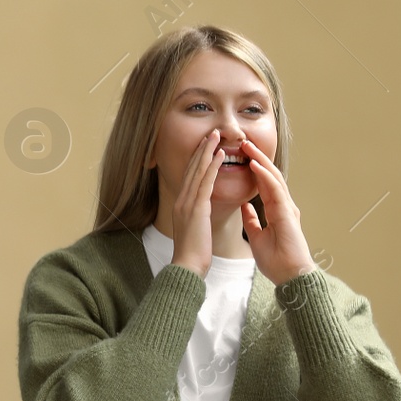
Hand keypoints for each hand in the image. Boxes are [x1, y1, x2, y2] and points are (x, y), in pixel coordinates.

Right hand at [168, 129, 222, 277]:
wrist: (187, 267)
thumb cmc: (193, 255)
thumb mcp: (193, 232)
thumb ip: (196, 220)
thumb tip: (200, 217)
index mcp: (181, 206)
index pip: (189, 178)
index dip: (197, 160)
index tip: (205, 147)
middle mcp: (181, 201)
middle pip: (191, 169)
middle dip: (201, 150)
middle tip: (210, 134)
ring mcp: (187, 203)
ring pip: (197, 171)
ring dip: (207, 151)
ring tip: (216, 136)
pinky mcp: (196, 208)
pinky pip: (205, 182)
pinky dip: (212, 166)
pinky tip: (219, 154)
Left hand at [236, 138, 317, 284]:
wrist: (289, 276)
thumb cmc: (276, 261)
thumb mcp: (258, 237)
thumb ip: (252, 221)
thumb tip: (245, 208)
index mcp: (275, 210)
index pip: (262, 184)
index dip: (252, 170)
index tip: (239, 158)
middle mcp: (283, 205)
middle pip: (268, 176)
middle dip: (256, 158)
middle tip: (243, 143)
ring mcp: (287, 207)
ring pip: (273, 177)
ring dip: (260, 160)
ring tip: (247, 146)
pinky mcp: (287, 212)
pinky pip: (275, 189)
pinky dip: (265, 175)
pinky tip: (255, 164)